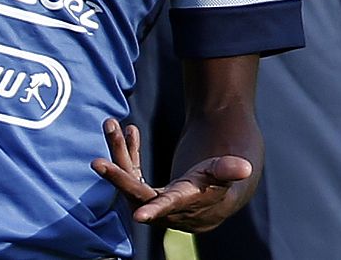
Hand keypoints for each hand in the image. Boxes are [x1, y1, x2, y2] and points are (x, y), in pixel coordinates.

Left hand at [92, 119, 254, 233]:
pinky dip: (128, 153)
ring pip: (131, 180)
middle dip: (119, 177)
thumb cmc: (225, 177)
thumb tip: (244, 168)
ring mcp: (156, 201)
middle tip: (97, 162)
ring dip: (119, 153)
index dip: (156, 211)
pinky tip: (129, 130)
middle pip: (139, 194)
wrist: (221, 185)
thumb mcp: (226, 170)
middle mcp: (170, 209)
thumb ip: (228, 169)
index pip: (170, 209)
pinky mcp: (150, 192)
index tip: (138, 217)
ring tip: (110, 123)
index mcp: (190, 205)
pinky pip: (132, 173)